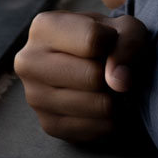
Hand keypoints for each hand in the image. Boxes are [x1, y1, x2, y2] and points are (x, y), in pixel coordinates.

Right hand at [13, 10, 149, 142]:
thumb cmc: (110, 41)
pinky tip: (101, 104)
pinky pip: (97, 129)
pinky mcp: (48, 125)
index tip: (111, 43)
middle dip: (113, 75)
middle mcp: (29, 62)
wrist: (94, 65)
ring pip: (99, 105)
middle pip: (93, 76)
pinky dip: (110, 120)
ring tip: (107, 86)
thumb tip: (119, 83)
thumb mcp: (125, 28)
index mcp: (43, 27)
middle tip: (111, 70)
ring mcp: (35, 97)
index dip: (115, 43)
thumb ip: (128, 44)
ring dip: (116, 98)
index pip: (93, 40)